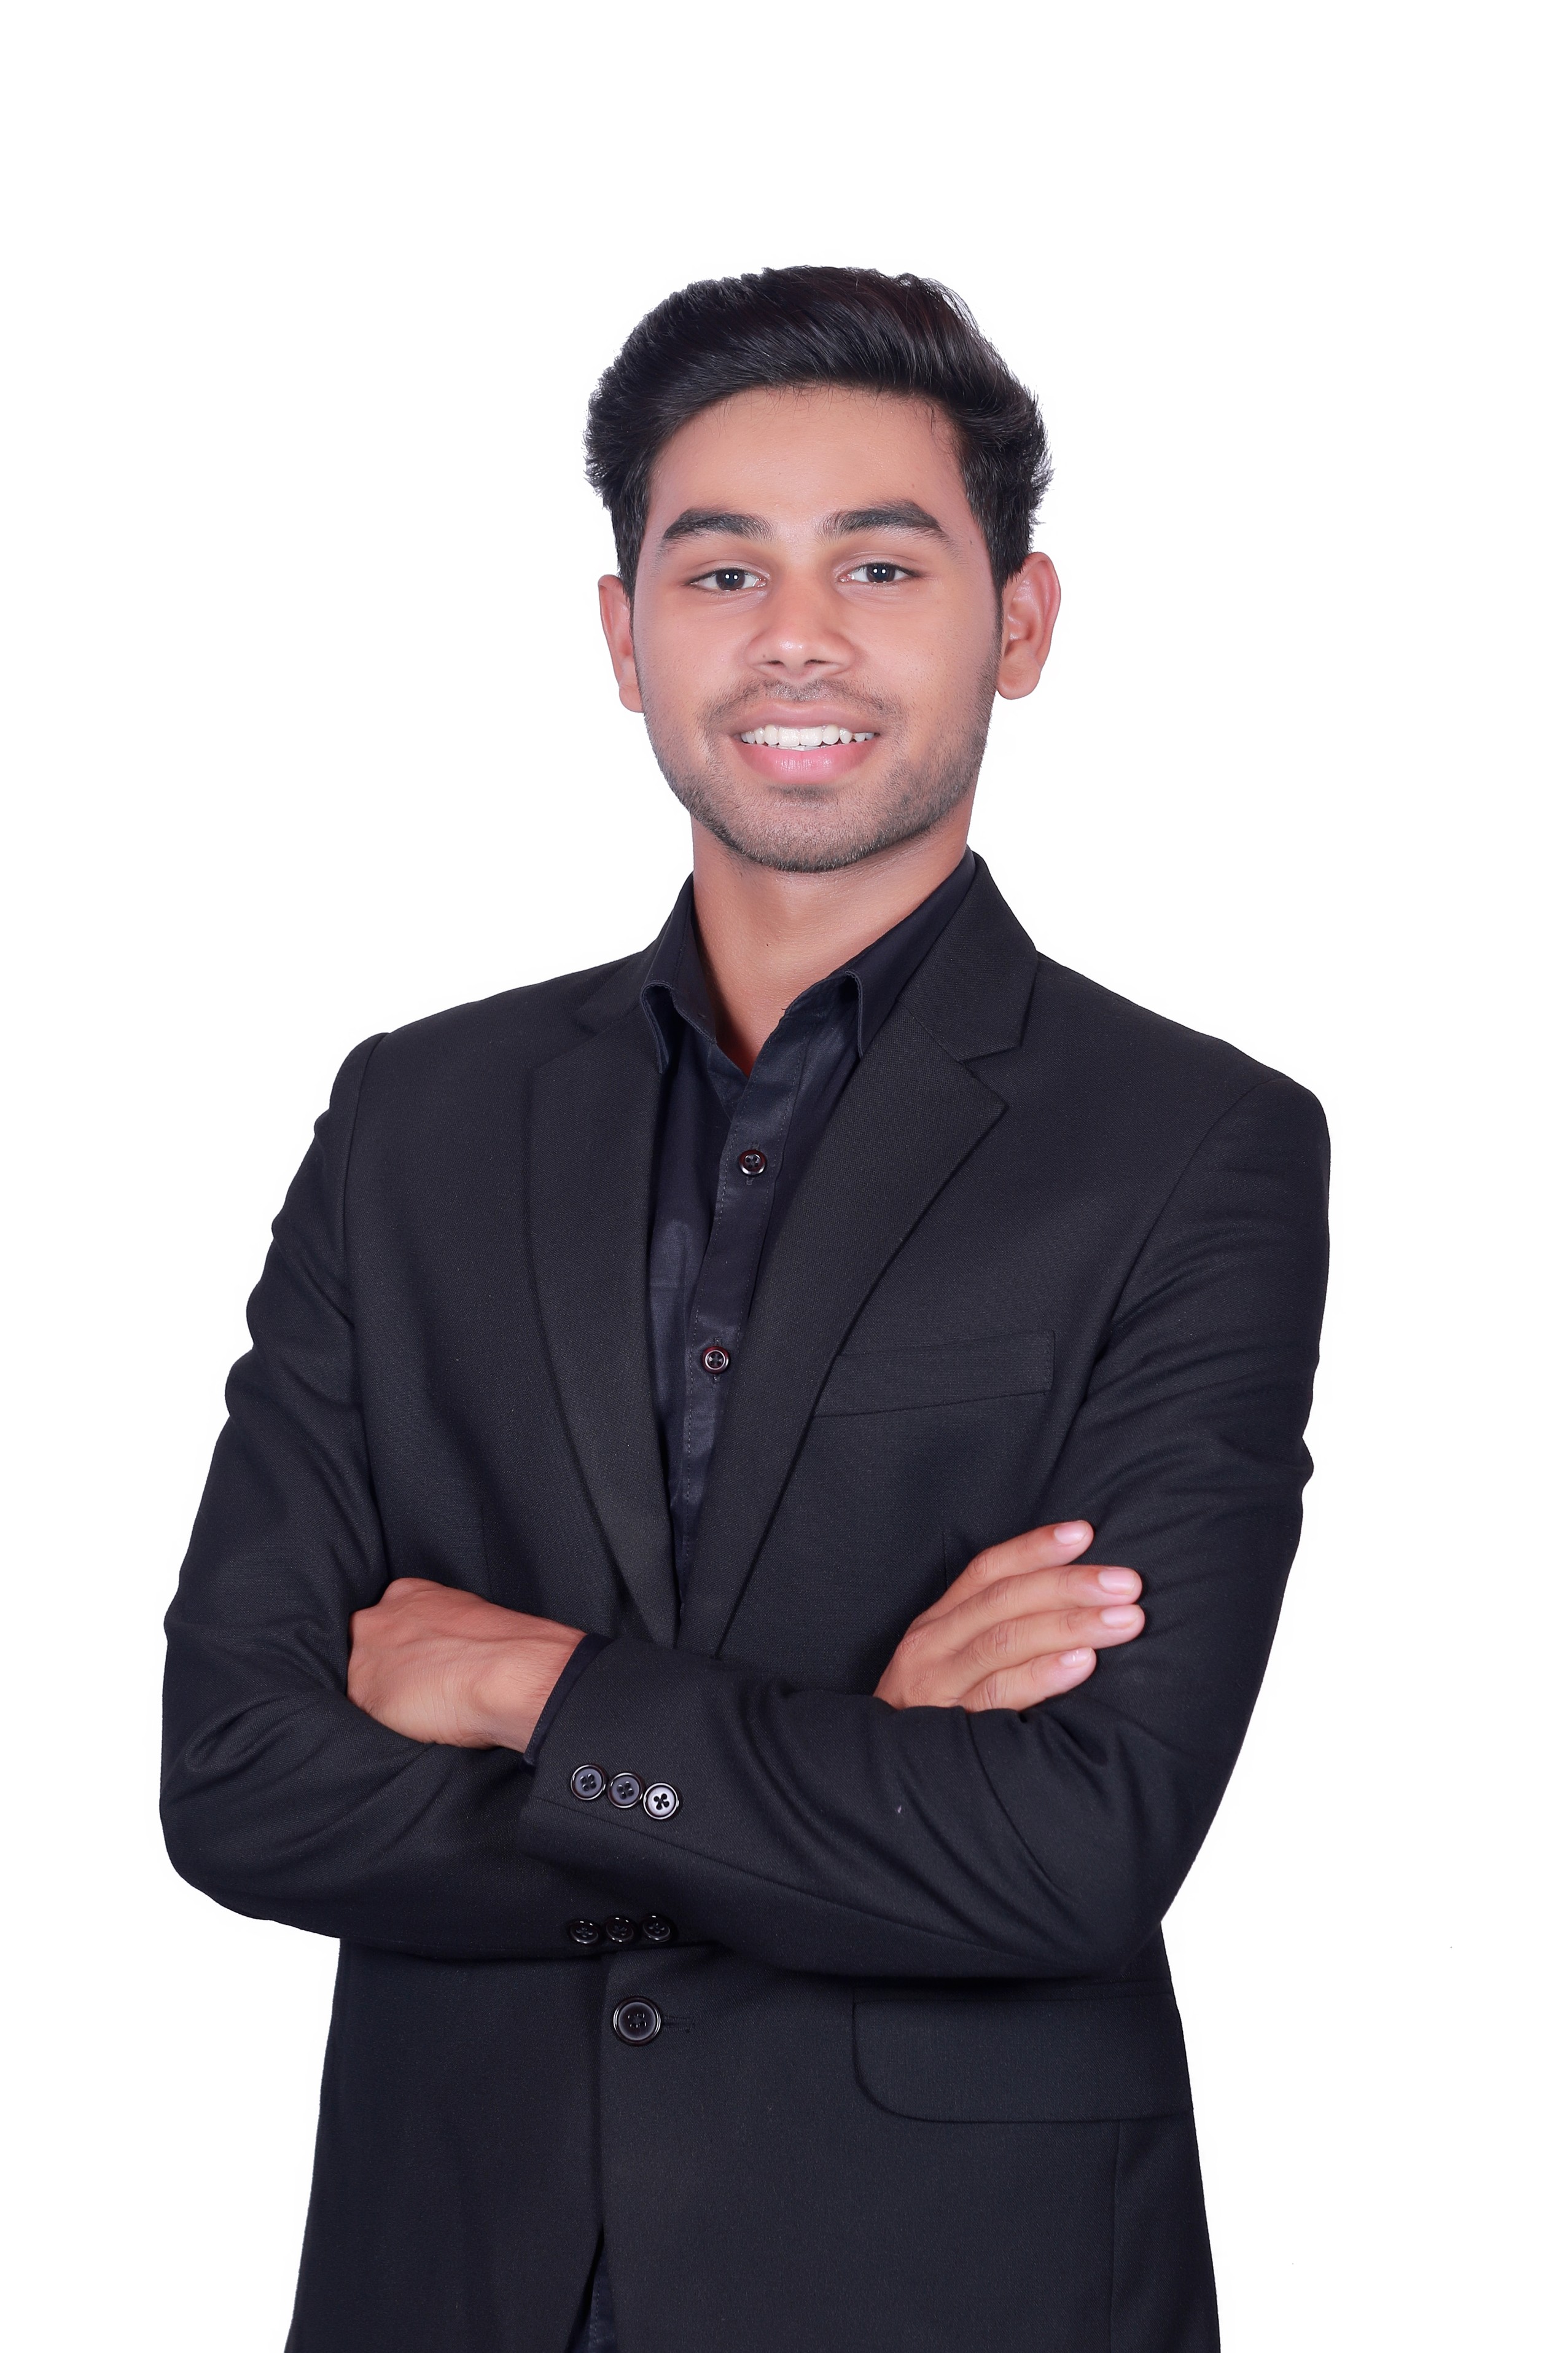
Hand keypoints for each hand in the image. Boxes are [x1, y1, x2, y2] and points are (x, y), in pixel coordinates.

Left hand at [346, 1578, 583, 1751]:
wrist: (509, 1671)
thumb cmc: (504, 1646)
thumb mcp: (466, 1617)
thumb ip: (438, 1627)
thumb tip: (437, 1650)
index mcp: (405, 1592)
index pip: (386, 1621)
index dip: (403, 1647)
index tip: (421, 1663)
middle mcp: (376, 1618)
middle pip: (365, 1648)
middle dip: (387, 1668)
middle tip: (421, 1689)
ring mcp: (364, 1655)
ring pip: (361, 1682)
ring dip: (385, 1697)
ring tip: (422, 1709)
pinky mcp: (363, 1694)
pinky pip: (365, 1715)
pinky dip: (388, 1722)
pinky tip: (417, 1723)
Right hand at [874, 1522, 1142, 1712]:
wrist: (878, 1781)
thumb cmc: (934, 1717)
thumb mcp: (951, 1664)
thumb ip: (995, 1632)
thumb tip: (1075, 1601)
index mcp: (936, 1624)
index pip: (987, 1572)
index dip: (1034, 1549)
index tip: (1084, 1533)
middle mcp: (931, 1647)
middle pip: (1003, 1601)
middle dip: (1069, 1586)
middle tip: (1127, 1584)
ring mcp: (938, 1687)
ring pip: (1005, 1641)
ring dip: (1070, 1625)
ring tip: (1123, 1620)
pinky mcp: (949, 1729)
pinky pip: (999, 1694)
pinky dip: (1042, 1674)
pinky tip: (1083, 1663)